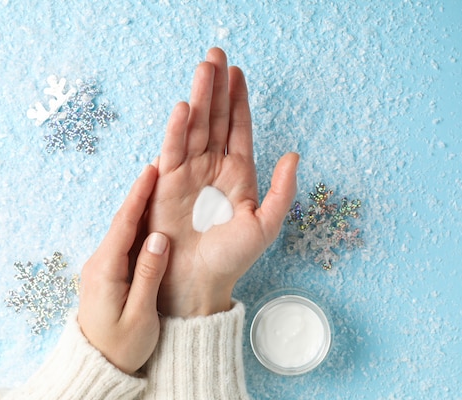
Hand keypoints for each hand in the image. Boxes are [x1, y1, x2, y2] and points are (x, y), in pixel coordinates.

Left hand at [78, 165, 169, 373]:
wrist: (97, 367)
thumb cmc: (120, 347)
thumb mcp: (139, 315)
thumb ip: (149, 275)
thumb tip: (160, 238)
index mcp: (106, 270)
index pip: (124, 224)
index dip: (139, 195)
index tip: (152, 169)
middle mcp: (100, 263)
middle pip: (123, 220)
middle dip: (141, 192)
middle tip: (160, 165)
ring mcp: (103, 268)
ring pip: (125, 230)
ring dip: (141, 206)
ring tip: (159, 183)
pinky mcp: (109, 274)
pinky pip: (125, 242)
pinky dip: (139, 224)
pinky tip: (152, 216)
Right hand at [149, 48, 298, 316]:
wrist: (197, 283)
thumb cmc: (231, 259)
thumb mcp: (265, 225)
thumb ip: (282, 191)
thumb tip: (294, 155)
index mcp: (239, 174)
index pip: (239, 129)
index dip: (238, 101)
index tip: (237, 72)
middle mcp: (213, 168)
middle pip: (216, 119)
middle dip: (216, 88)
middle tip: (216, 54)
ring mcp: (189, 173)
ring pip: (195, 127)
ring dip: (199, 97)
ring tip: (203, 68)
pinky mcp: (167, 183)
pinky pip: (173, 150)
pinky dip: (177, 129)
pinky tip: (184, 107)